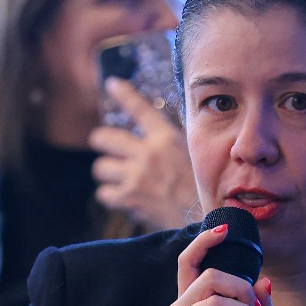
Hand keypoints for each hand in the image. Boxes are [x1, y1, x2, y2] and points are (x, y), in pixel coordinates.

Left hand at [88, 78, 196, 230]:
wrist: (204, 221)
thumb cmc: (204, 191)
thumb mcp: (194, 157)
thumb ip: (172, 146)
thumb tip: (159, 138)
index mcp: (167, 139)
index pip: (140, 109)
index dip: (123, 94)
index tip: (111, 84)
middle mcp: (147, 153)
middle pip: (103, 138)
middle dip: (102, 143)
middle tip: (107, 149)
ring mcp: (135, 176)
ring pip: (100, 167)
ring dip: (108, 174)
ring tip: (120, 179)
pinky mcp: (128, 199)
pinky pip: (104, 193)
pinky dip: (112, 196)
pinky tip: (124, 198)